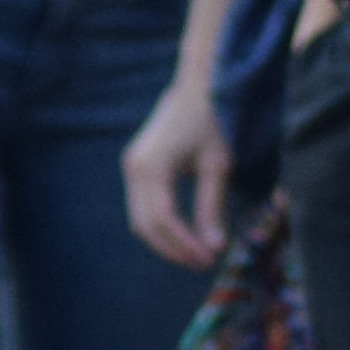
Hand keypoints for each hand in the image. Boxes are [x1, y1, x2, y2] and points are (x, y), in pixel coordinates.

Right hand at [122, 69, 227, 267]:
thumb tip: (215, 248)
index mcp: (151, 166)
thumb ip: (212, 208)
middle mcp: (134, 167)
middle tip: (203, 263)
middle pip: (145, 224)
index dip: (184, 245)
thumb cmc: (213, 120)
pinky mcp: (137, 166)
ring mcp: (132, 166)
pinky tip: (184, 233)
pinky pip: (142, 205)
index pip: (163, 219)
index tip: (209, 260)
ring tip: (196, 252)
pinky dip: (161, 224)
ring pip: (140, 218)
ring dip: (165, 240)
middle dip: (173, 249)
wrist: (199, 85)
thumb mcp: (217, 165)